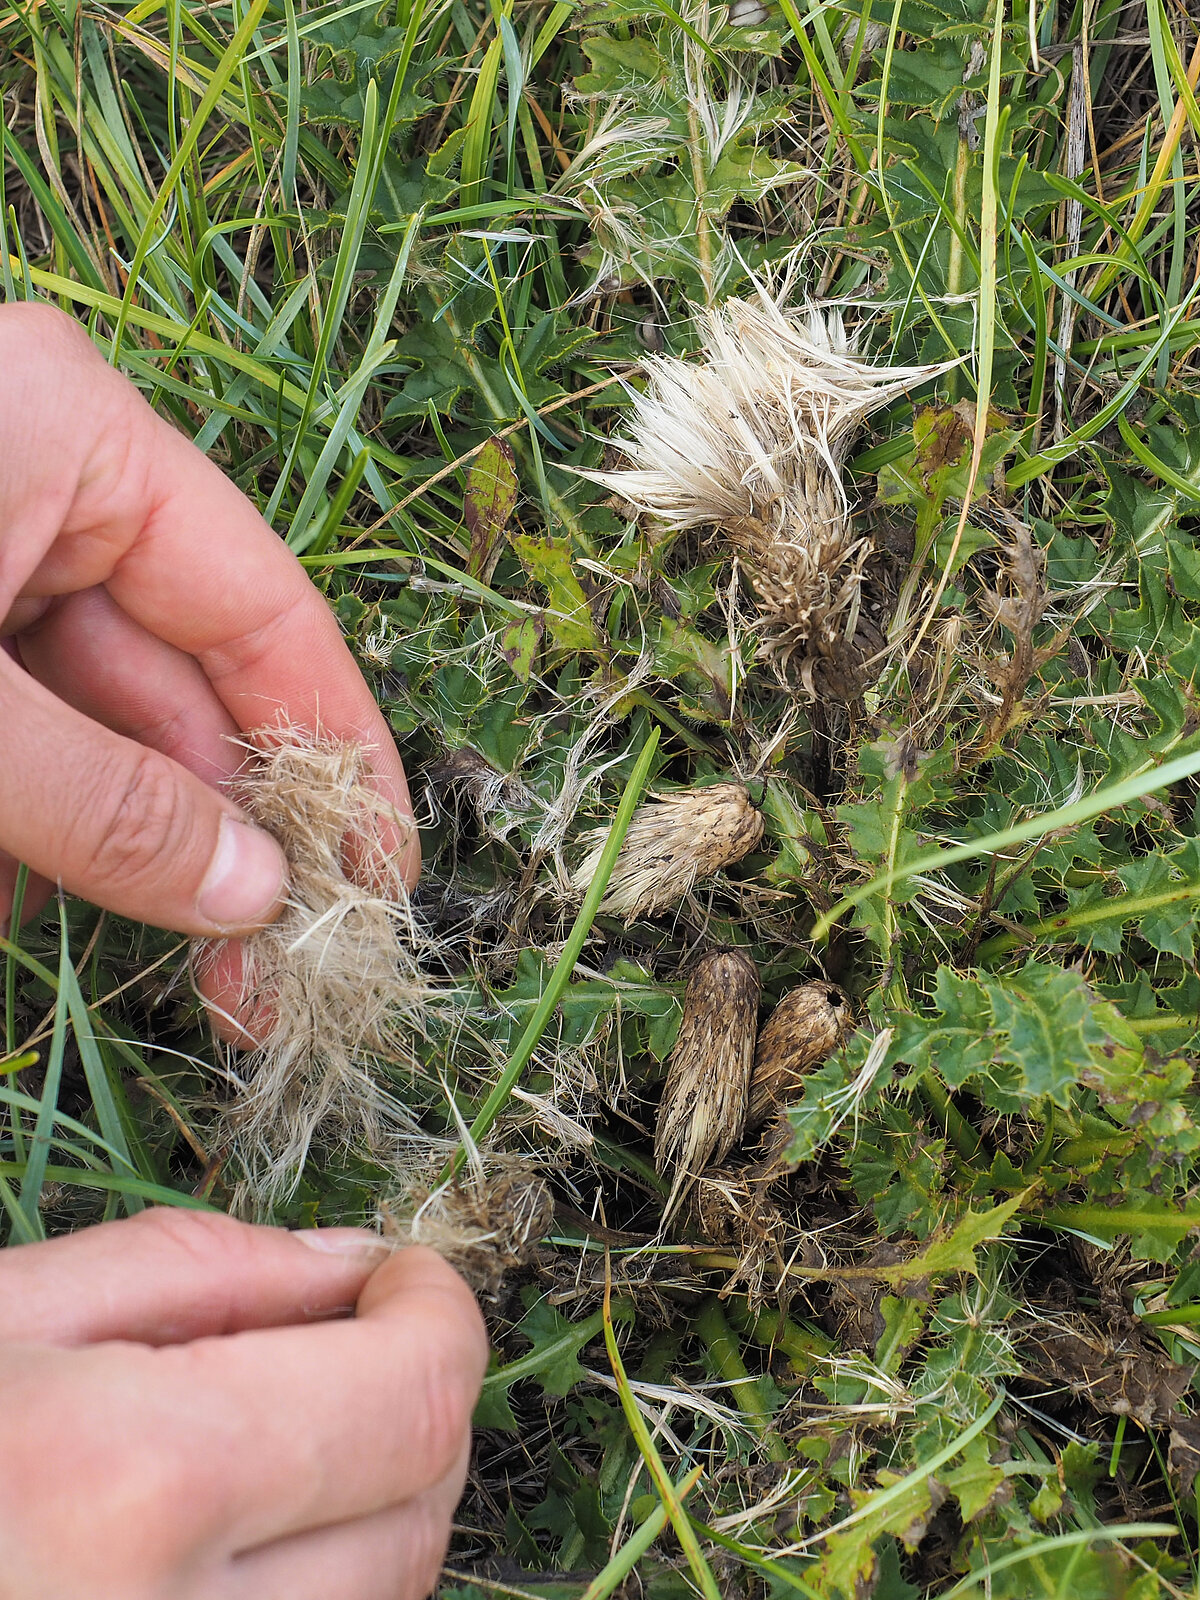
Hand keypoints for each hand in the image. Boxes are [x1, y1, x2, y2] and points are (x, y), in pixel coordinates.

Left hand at [0, 302, 417, 941]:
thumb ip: (101, 804)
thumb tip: (253, 897)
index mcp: (76, 434)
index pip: (265, 611)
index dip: (337, 753)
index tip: (379, 879)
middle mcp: (42, 475)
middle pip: (180, 679)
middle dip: (212, 831)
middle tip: (256, 976)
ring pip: (87, 714)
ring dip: (107, 840)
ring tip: (139, 956)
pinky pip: (11, 719)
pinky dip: (22, 813)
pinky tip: (22, 895)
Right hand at [0, 1208, 487, 1599]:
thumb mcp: (6, 1309)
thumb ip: (196, 1270)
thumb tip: (348, 1264)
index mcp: (139, 1483)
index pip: (409, 1402)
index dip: (439, 1316)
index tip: (406, 1275)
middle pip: (417, 1519)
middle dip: (419, 1406)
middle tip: (350, 1344)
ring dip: (376, 1504)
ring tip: (282, 1438)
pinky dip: (323, 1580)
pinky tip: (244, 1532)